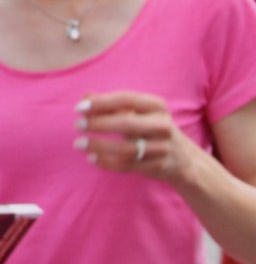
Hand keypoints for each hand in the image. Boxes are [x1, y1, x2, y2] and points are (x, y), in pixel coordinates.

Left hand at [74, 91, 196, 185]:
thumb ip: (113, 104)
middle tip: (77, 125)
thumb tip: (85, 96)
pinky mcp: (159, 167)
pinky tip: (92, 158)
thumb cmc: (152, 129)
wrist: (185, 160)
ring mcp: (163, 148)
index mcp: (157, 106)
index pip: (126, 99)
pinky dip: (107, 162)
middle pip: (126, 123)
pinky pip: (128, 165)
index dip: (101, 103)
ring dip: (98, 146)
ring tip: (79, 144)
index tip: (79, 108)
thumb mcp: (139, 112)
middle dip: (98, 124)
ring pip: (126, 149)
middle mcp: (163, 125)